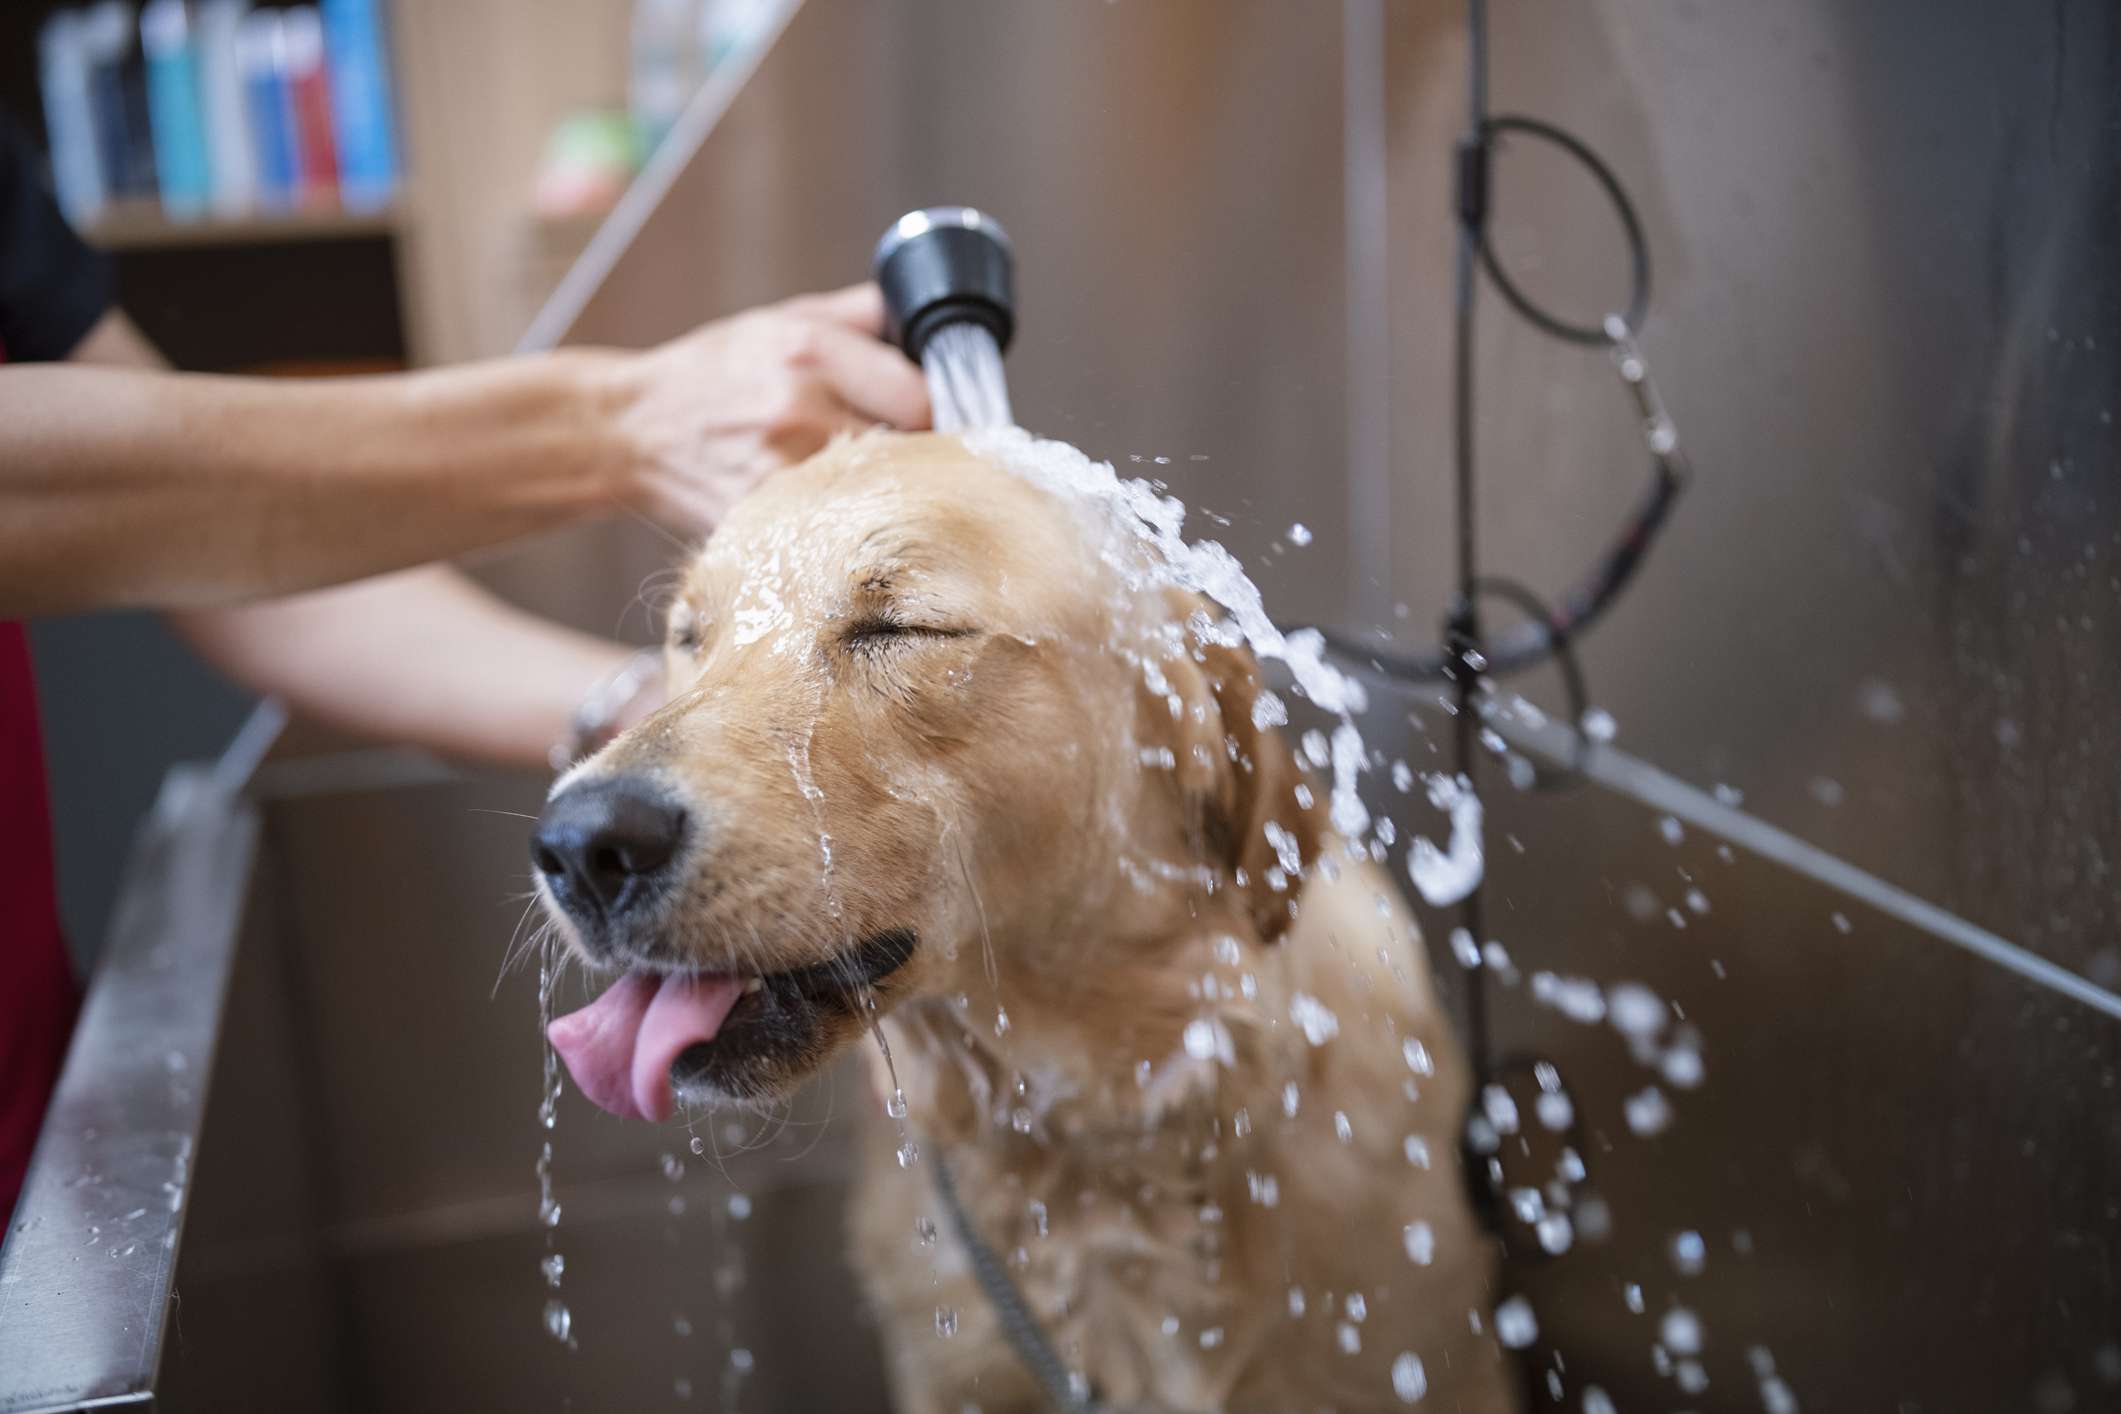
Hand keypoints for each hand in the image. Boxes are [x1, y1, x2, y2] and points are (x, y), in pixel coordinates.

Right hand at [608, 282, 931, 533]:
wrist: (633, 430)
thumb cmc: (715, 373)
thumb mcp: (782, 320)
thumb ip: (860, 315)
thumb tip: (926, 319)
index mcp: (809, 352)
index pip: (921, 397)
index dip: (937, 413)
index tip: (932, 420)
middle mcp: (798, 410)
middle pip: (908, 452)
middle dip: (916, 458)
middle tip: (906, 458)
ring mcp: (780, 472)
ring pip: (877, 497)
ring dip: (884, 496)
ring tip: (866, 484)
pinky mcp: (764, 520)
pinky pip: (833, 529)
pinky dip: (842, 526)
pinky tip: (830, 514)